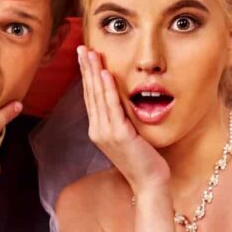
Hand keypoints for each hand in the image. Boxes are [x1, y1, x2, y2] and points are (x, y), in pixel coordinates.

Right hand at [78, 46, 169, 194]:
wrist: (149, 183)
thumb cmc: (142, 160)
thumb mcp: (129, 135)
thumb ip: (122, 118)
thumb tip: (122, 100)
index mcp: (98, 129)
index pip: (91, 96)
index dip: (87, 75)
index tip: (84, 56)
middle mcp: (98, 130)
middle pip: (90, 93)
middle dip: (86, 69)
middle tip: (82, 48)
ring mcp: (107, 133)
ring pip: (98, 97)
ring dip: (94, 73)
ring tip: (91, 54)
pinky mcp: (120, 135)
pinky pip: (112, 108)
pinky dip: (108, 90)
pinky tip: (107, 74)